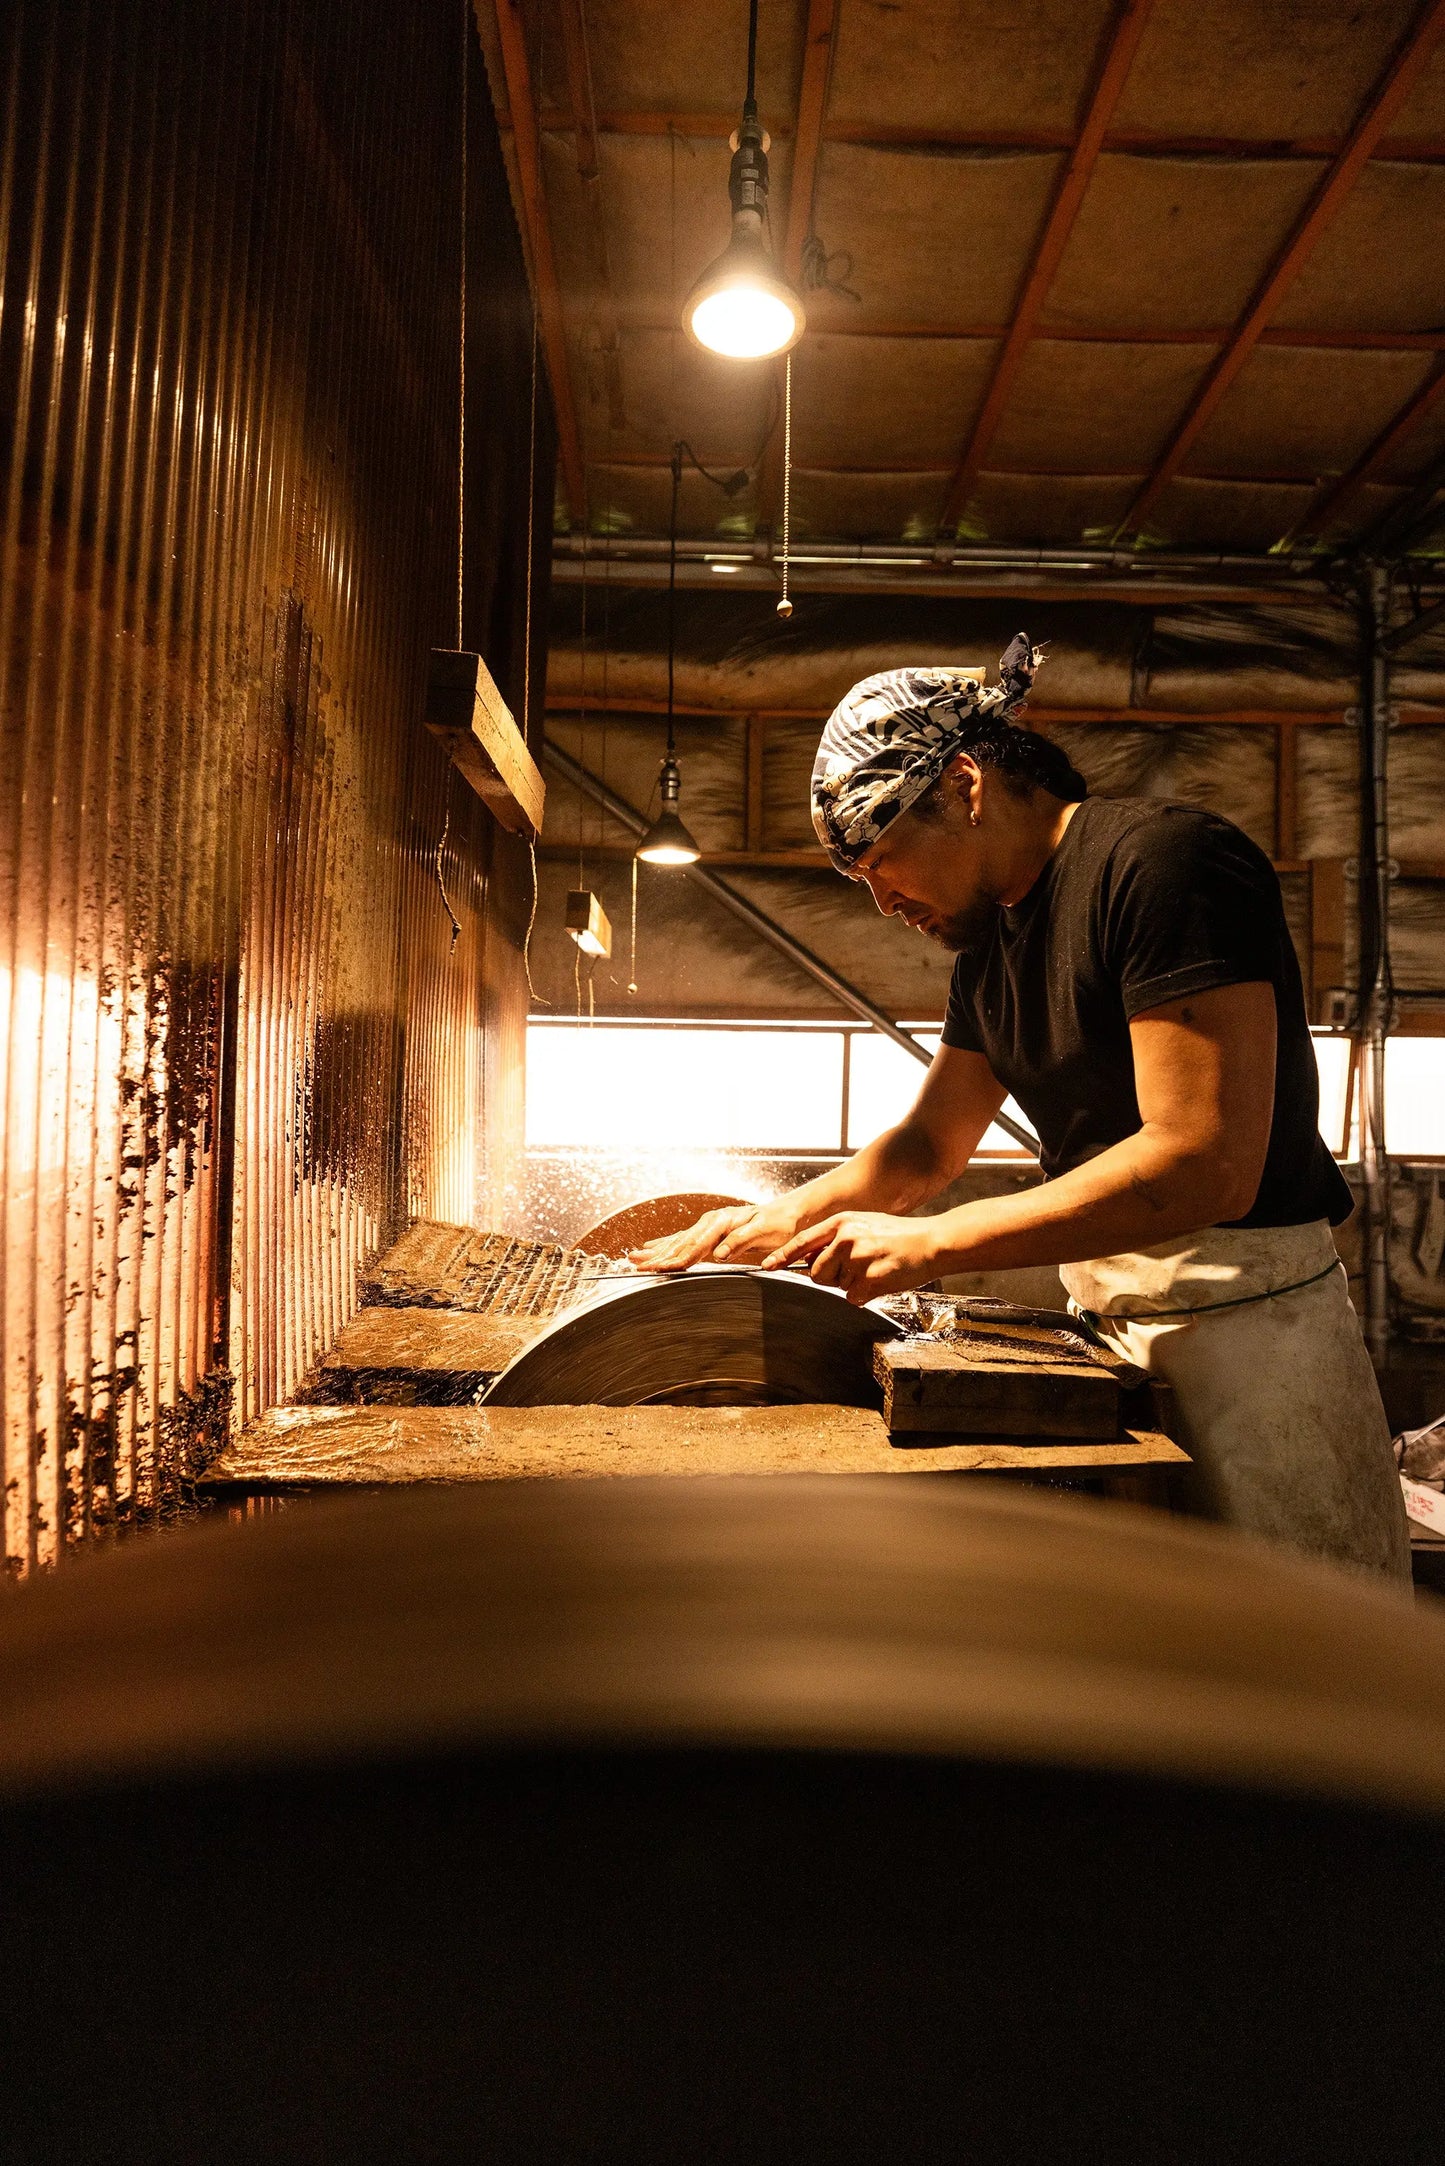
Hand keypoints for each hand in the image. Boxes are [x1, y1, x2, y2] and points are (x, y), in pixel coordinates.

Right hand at [629, 1201, 800, 1273]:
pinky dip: (665, 1244)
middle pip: (679, 1244)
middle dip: (656, 1256)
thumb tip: (720, 1254)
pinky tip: (651, 1248)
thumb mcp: (765, 1232)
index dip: (676, 1260)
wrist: (787, 1213)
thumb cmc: (779, 1224)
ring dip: (655, 1251)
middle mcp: (711, 1222)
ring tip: (633, 1258)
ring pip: (677, 1241)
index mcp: (722, 1222)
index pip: (694, 1246)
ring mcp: (708, 1225)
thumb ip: (741, 1241)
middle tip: (636, 1266)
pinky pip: (682, 1239)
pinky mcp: (709, 1230)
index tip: (660, 1269)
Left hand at [762, 1213, 942, 1302]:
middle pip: (816, 1272)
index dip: (783, 1255)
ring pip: (835, 1286)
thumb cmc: (899, 1235)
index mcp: (843, 1222)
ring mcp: (858, 1259)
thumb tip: (812, 1256)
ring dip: (850, 1284)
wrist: (931, 1243)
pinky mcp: (870, 1279)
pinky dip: (865, 1294)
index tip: (767, 1265)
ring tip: (873, 1268)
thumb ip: (837, 1237)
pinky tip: (881, 1278)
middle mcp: (847, 1239)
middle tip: (854, 1268)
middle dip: (829, 1276)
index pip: (803, 1241)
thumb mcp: (864, 1224)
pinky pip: (853, 1297)